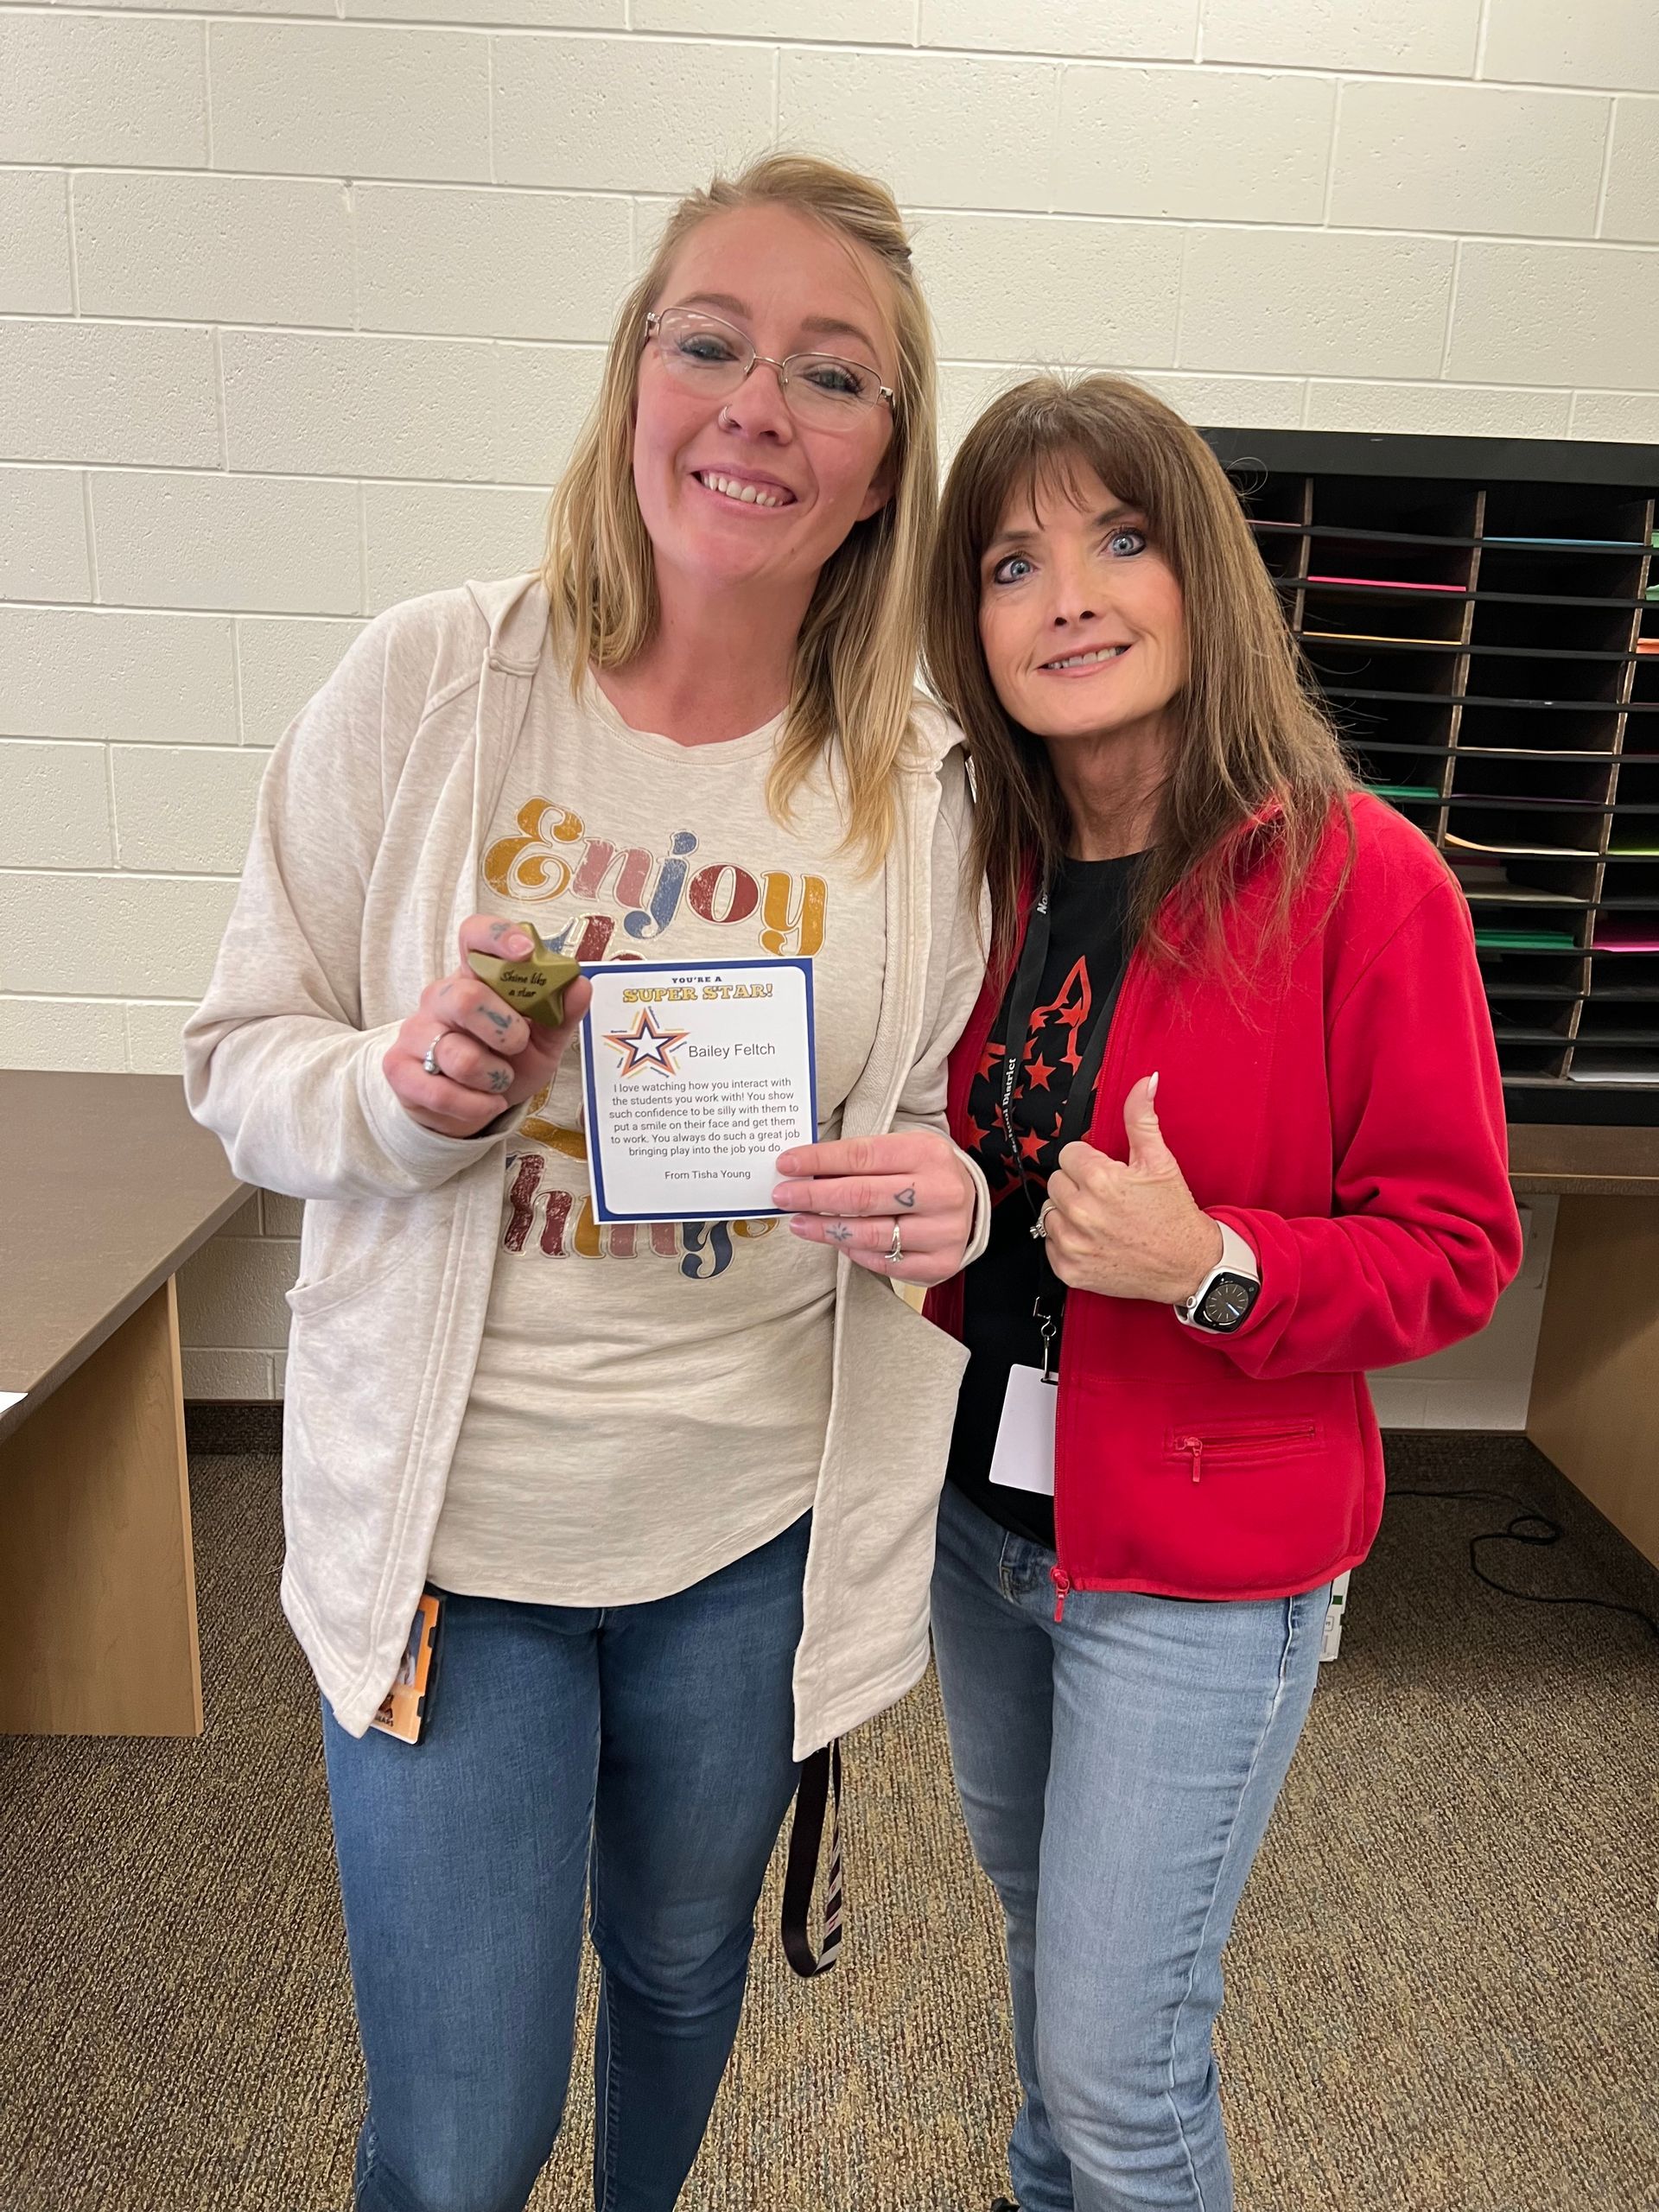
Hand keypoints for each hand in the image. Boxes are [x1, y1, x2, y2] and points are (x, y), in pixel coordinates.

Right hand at [385, 916, 591, 1138]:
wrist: (472, 1107)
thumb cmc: (506, 1062)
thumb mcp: (543, 1041)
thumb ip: (561, 1014)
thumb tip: (579, 985)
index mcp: (476, 978)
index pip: (474, 937)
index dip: (498, 937)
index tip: (525, 952)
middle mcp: (441, 997)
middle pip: (465, 998)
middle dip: (504, 1029)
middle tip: (518, 1045)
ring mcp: (416, 1032)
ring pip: (457, 1055)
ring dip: (494, 1077)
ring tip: (500, 1081)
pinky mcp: (399, 1069)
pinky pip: (440, 1091)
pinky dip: (475, 1105)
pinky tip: (485, 1103)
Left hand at [773, 1129, 976, 1286]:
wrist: (971, 1205)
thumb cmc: (923, 1175)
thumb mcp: (901, 1152)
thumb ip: (859, 1161)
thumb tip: (804, 1171)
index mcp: (928, 1152)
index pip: (862, 1156)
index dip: (819, 1161)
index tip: (787, 1164)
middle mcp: (940, 1191)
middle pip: (863, 1196)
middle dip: (814, 1197)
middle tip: (783, 1196)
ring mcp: (943, 1231)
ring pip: (871, 1234)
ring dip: (826, 1229)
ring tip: (799, 1223)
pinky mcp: (940, 1263)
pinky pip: (884, 1261)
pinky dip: (855, 1252)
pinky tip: (836, 1242)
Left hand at [1042, 1075, 1222, 1304]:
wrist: (1187, 1266)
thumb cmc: (1174, 1214)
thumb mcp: (1160, 1161)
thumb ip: (1142, 1119)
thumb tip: (1146, 1082)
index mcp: (1100, 1180)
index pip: (1069, 1154)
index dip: (1090, 1162)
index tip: (1107, 1174)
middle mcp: (1081, 1212)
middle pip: (1056, 1181)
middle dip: (1078, 1186)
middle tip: (1107, 1198)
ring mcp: (1073, 1244)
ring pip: (1050, 1212)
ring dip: (1069, 1214)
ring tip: (1101, 1220)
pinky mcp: (1070, 1270)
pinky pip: (1050, 1245)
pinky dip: (1068, 1244)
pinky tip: (1095, 1241)